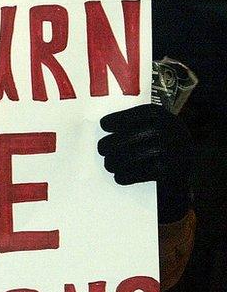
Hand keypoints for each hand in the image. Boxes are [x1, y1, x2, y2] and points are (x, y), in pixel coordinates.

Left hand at [98, 103, 195, 223]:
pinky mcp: (167, 169)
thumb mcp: (157, 124)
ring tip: (109, 165)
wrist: (188, 164)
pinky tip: (119, 176)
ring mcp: (168, 150)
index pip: (131, 116)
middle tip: (102, 150)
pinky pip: (138, 173)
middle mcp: (165, 129)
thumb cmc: (164, 141)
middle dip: (109, 145)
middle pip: (126, 138)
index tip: (103, 125)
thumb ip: (135, 122)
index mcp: (159, 115)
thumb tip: (103, 127)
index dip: (115, 120)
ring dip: (114, 162)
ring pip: (129, 157)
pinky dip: (125, 176)